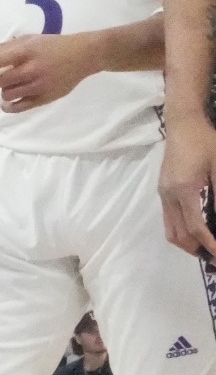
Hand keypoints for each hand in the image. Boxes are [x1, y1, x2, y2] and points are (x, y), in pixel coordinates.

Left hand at [0, 34, 94, 111]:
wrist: (84, 55)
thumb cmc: (53, 45)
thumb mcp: (30, 40)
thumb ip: (5, 47)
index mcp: (25, 52)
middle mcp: (31, 69)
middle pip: (0, 81)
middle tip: (7, 76)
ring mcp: (39, 85)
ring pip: (8, 95)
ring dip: (4, 92)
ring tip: (12, 86)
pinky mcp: (46, 97)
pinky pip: (21, 107)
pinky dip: (9, 106)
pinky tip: (7, 103)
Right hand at [160, 125, 215, 258]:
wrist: (183, 124)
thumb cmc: (206, 143)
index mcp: (184, 190)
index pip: (196, 228)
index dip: (210, 246)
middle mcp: (169, 195)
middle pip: (178, 234)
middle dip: (197, 250)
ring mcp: (163, 193)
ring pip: (171, 230)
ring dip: (187, 244)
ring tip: (206, 250)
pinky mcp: (163, 189)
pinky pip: (169, 219)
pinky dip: (181, 232)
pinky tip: (196, 231)